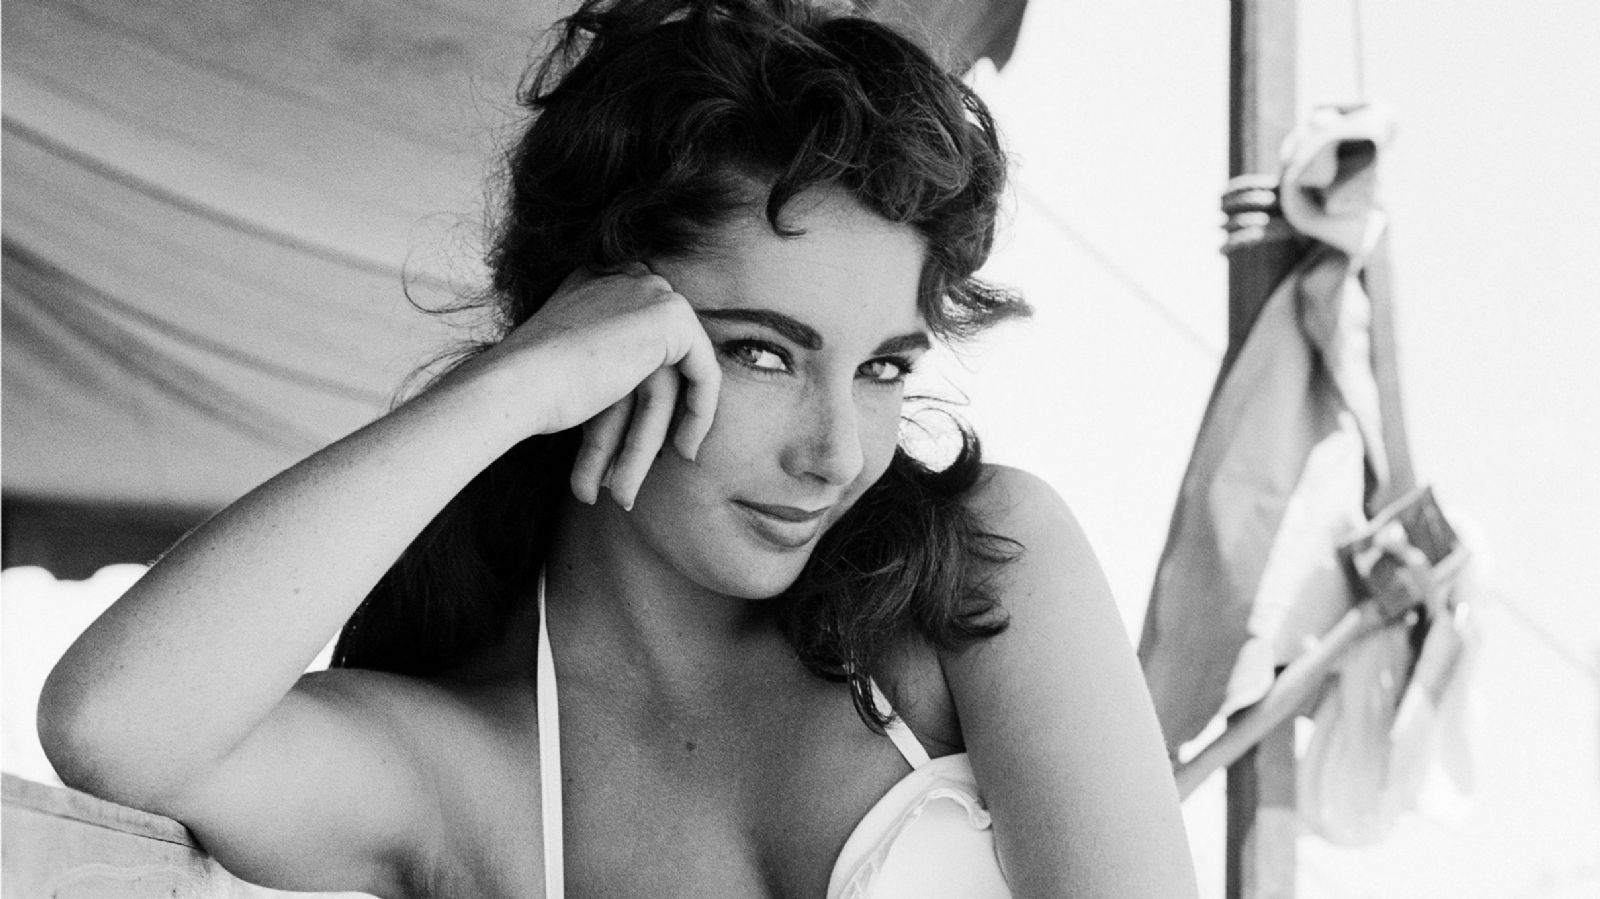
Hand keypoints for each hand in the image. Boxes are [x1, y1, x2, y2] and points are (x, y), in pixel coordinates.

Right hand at [480, 264, 719, 509]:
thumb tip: (638, 389)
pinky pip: (704, 372)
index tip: (636, 434)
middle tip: (649, 460)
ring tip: (640, 484)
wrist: (515, 384)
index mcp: (598, 281)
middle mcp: (627, 278)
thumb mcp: (572, 365)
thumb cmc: (527, 388)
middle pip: (658, 362)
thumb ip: (608, 361)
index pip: (640, 339)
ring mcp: (650, 291)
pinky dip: (700, 414)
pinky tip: (685, 450)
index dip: (644, 393)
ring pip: (672, 377)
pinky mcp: (672, 317)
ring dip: (658, 436)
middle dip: (652, 420)